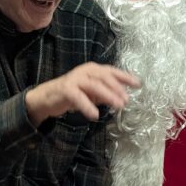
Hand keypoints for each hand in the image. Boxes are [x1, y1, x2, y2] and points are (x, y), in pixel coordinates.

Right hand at [25, 62, 139, 126]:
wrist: (47, 97)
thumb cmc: (72, 94)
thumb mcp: (92, 93)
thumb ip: (105, 93)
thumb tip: (122, 99)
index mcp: (93, 69)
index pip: (112, 71)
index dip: (125, 77)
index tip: (138, 84)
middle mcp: (85, 71)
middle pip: (105, 77)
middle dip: (118, 89)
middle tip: (126, 101)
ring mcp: (75, 79)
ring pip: (95, 85)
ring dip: (108, 96)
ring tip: (118, 106)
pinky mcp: (66, 89)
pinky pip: (79, 98)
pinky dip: (88, 106)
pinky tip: (95, 115)